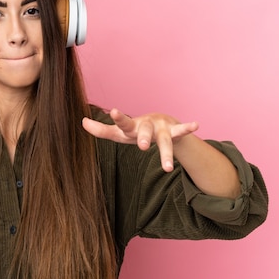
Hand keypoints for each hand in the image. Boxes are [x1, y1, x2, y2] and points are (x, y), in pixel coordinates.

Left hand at [82, 108, 198, 171]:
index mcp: (131, 127)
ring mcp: (161, 128)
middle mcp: (146, 125)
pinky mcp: (174, 131)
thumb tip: (82, 122)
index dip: (117, 118)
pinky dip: (187, 128)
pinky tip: (196, 124)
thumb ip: (101, 130)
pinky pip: (181, 132)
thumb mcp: (119, 133)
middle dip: (143, 138)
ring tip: (168, 168)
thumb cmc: (136, 130)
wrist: (162, 123)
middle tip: (141, 146)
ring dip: (166, 153)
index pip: (122, 124)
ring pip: (164, 141)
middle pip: (144, 132)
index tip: (112, 111)